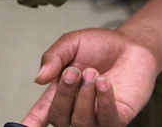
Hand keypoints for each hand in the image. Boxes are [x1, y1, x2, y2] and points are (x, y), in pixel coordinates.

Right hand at [21, 28, 159, 126]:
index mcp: (60, 94)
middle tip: (75, 71)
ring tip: (94, 73)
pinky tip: (105, 83)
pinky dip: (103, 102)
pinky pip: (107, 121)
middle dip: (65, 94)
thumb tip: (38, 78)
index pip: (41, 115)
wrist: (131, 44)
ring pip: (81, 123)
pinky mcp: (118, 118)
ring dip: (85, 96)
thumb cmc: (100, 45)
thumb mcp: (72, 42)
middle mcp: (76, 110)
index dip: (31, 123)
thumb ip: (54, 57)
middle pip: (59, 119)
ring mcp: (97, 118)